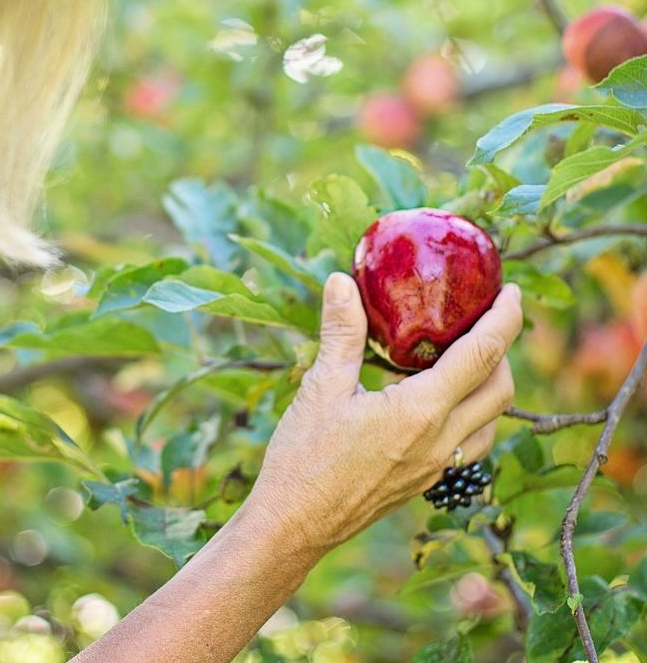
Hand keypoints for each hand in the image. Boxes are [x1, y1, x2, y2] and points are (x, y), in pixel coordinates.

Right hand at [246, 272, 521, 558]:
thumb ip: (341, 332)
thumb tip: (342, 281)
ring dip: (493, 384)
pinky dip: (474, 412)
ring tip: (468, 354)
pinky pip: (472, 442)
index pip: (482, 356)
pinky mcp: (425, 479)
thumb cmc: (305, 456)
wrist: (295, 523)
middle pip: (501, 390)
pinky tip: (441, 398)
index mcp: (420, 412)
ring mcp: (437, 465)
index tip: (510, 292)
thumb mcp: (321, 386)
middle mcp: (441, 441)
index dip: (504, 320)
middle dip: (503, 349)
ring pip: (492, 421)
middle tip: (486, 318)